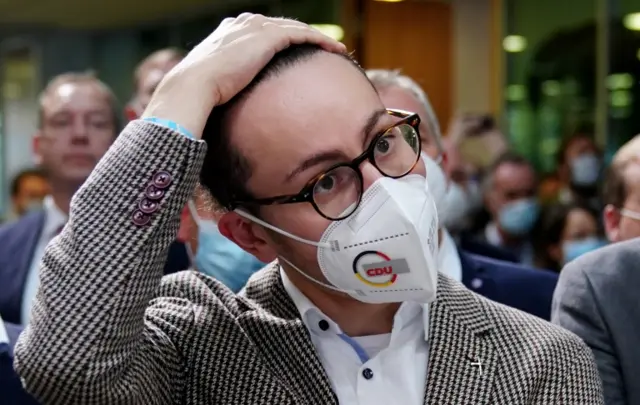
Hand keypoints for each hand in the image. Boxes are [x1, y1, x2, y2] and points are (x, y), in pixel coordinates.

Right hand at [142, 14, 345, 137]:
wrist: (192, 87)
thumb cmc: (197, 95)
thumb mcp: (211, 86)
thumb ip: (223, 88)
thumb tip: (226, 110)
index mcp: (228, 33)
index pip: (261, 30)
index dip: (280, 38)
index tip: (294, 52)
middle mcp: (242, 25)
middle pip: (280, 25)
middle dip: (301, 34)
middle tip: (321, 47)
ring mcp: (255, 29)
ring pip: (294, 27)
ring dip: (316, 36)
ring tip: (334, 47)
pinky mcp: (267, 38)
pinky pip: (302, 35)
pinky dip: (320, 40)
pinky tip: (335, 49)